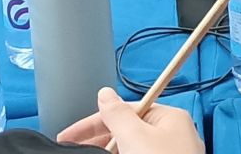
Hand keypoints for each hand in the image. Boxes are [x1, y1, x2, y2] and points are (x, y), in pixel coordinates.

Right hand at [57, 88, 202, 153]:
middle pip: (127, 130)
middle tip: (71, 147)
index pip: (125, 111)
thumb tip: (105, 94)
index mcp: (169, 118)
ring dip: (108, 150)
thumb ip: (118, 115)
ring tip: (86, 153)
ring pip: (131, 147)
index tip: (68, 134)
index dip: (93, 122)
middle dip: (98, 138)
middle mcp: (172, 135)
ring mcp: (168, 153)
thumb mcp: (136, 136)